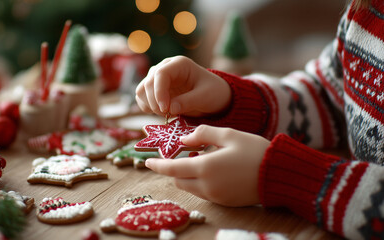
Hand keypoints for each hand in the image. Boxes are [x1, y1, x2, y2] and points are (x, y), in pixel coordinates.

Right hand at [135, 56, 230, 116]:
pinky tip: (161, 113)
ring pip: (141, 90)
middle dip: (155, 102)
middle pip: (148, 83)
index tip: (165, 109)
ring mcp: (157, 79)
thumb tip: (170, 108)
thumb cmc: (212, 92)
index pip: (160, 74)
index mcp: (179, 64)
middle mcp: (165, 68)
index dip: (159, 92)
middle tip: (168, 114)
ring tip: (167, 113)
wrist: (213, 96)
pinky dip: (147, 108)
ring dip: (150, 105)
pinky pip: (142, 98)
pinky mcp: (154, 90)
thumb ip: (189, 101)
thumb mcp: (205, 97)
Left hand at [145, 125, 269, 206]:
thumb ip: (203, 134)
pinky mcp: (224, 202)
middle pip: (178, 180)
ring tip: (199, 160)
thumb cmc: (254, 150)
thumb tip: (185, 139)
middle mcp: (207, 185)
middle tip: (180, 155)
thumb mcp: (229, 134)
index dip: (157, 166)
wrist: (279, 174)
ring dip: (187, 176)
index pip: (172, 169)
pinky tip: (212, 170)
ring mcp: (215, 196)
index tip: (146, 162)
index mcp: (205, 167)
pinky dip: (200, 182)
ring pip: (190, 187)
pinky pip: (203, 192)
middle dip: (174, 169)